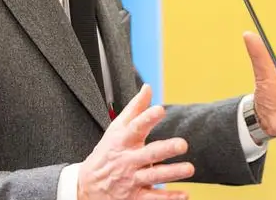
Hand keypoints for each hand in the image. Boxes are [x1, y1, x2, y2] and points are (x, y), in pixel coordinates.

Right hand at [78, 85, 194, 199]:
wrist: (86, 185)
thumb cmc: (107, 152)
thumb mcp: (116, 129)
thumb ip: (135, 109)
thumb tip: (148, 88)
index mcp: (124, 141)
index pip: (135, 127)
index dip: (147, 118)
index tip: (160, 110)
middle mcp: (128, 160)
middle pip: (148, 154)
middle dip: (166, 149)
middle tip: (183, 144)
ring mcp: (131, 180)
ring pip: (153, 177)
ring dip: (172, 173)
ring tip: (189, 168)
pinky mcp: (134, 197)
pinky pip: (153, 199)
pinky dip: (168, 198)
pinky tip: (184, 195)